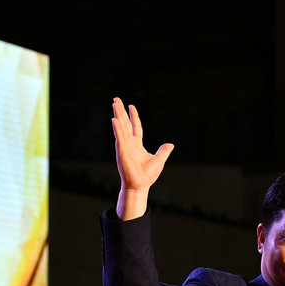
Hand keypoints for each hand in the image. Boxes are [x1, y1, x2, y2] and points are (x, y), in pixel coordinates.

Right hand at [112, 97, 173, 219]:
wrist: (140, 185)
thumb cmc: (147, 175)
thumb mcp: (159, 160)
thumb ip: (163, 151)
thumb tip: (170, 144)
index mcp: (137, 145)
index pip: (135, 127)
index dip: (133, 116)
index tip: (131, 106)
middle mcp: (129, 143)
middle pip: (124, 123)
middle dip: (121, 111)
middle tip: (116, 99)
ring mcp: (124, 146)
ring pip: (120, 127)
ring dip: (117, 115)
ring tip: (114, 103)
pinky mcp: (121, 151)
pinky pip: (119, 137)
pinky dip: (117, 128)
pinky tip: (114, 119)